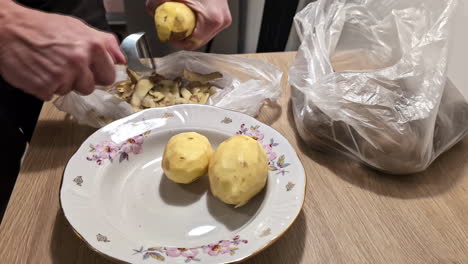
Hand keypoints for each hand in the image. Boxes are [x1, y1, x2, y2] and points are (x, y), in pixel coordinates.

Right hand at [0, 2, 125, 100]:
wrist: (7, 28)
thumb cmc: (42, 27)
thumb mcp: (78, 27)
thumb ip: (104, 44)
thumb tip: (122, 60)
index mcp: (93, 46)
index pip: (109, 75)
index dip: (98, 74)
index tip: (89, 69)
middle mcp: (80, 61)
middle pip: (91, 87)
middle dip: (81, 80)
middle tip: (65, 66)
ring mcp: (63, 75)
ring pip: (72, 91)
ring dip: (62, 83)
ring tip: (49, 65)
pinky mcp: (46, 86)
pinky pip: (53, 95)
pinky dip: (45, 87)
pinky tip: (39, 72)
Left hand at [146, 0, 231, 49]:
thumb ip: (158, 1)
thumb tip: (150, 10)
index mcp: (212, 19)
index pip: (193, 43)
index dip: (178, 43)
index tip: (169, 37)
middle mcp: (221, 21)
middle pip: (198, 41)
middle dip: (183, 37)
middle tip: (172, 30)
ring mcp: (224, 19)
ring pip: (204, 35)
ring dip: (190, 31)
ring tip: (180, 23)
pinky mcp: (223, 16)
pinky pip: (208, 28)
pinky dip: (197, 25)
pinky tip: (190, 18)